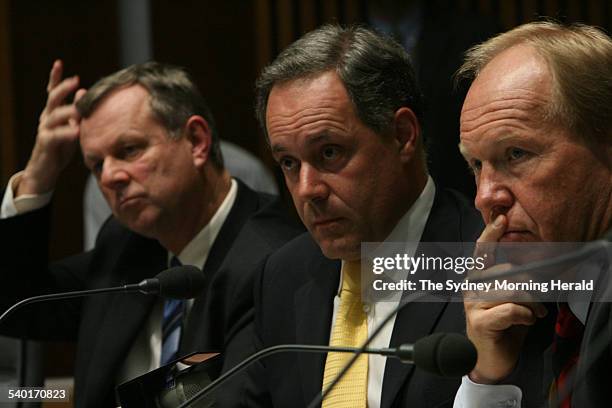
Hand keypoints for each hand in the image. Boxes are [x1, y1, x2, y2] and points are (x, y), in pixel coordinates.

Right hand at [17, 60, 86, 195]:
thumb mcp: (71, 127)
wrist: (46, 169)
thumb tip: (84, 92)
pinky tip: (77, 130)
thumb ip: (77, 112)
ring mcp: (44, 130)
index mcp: (53, 113)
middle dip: (63, 88)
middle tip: (75, 80)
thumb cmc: (61, 147)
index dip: (55, 78)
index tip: (58, 62)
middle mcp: (46, 118)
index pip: (52, 92)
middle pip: (52, 99)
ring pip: (54, 116)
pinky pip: (55, 136)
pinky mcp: (45, 144)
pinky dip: (67, 132)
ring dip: (68, 111)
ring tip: (80, 108)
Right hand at [464, 215, 547, 382]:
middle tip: (538, 303)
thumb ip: (513, 280)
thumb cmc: (502, 327)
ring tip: (534, 314)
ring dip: (531, 304)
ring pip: (512, 290)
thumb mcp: (509, 298)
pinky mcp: (480, 322)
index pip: (482, 251)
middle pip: (508, 272)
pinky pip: (511, 309)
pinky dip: (525, 315)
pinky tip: (526, 321)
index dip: (491, 233)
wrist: (489, 360)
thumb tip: (530, 266)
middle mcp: (471, 287)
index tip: (501, 218)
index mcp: (477, 278)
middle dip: (531, 287)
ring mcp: (473, 304)